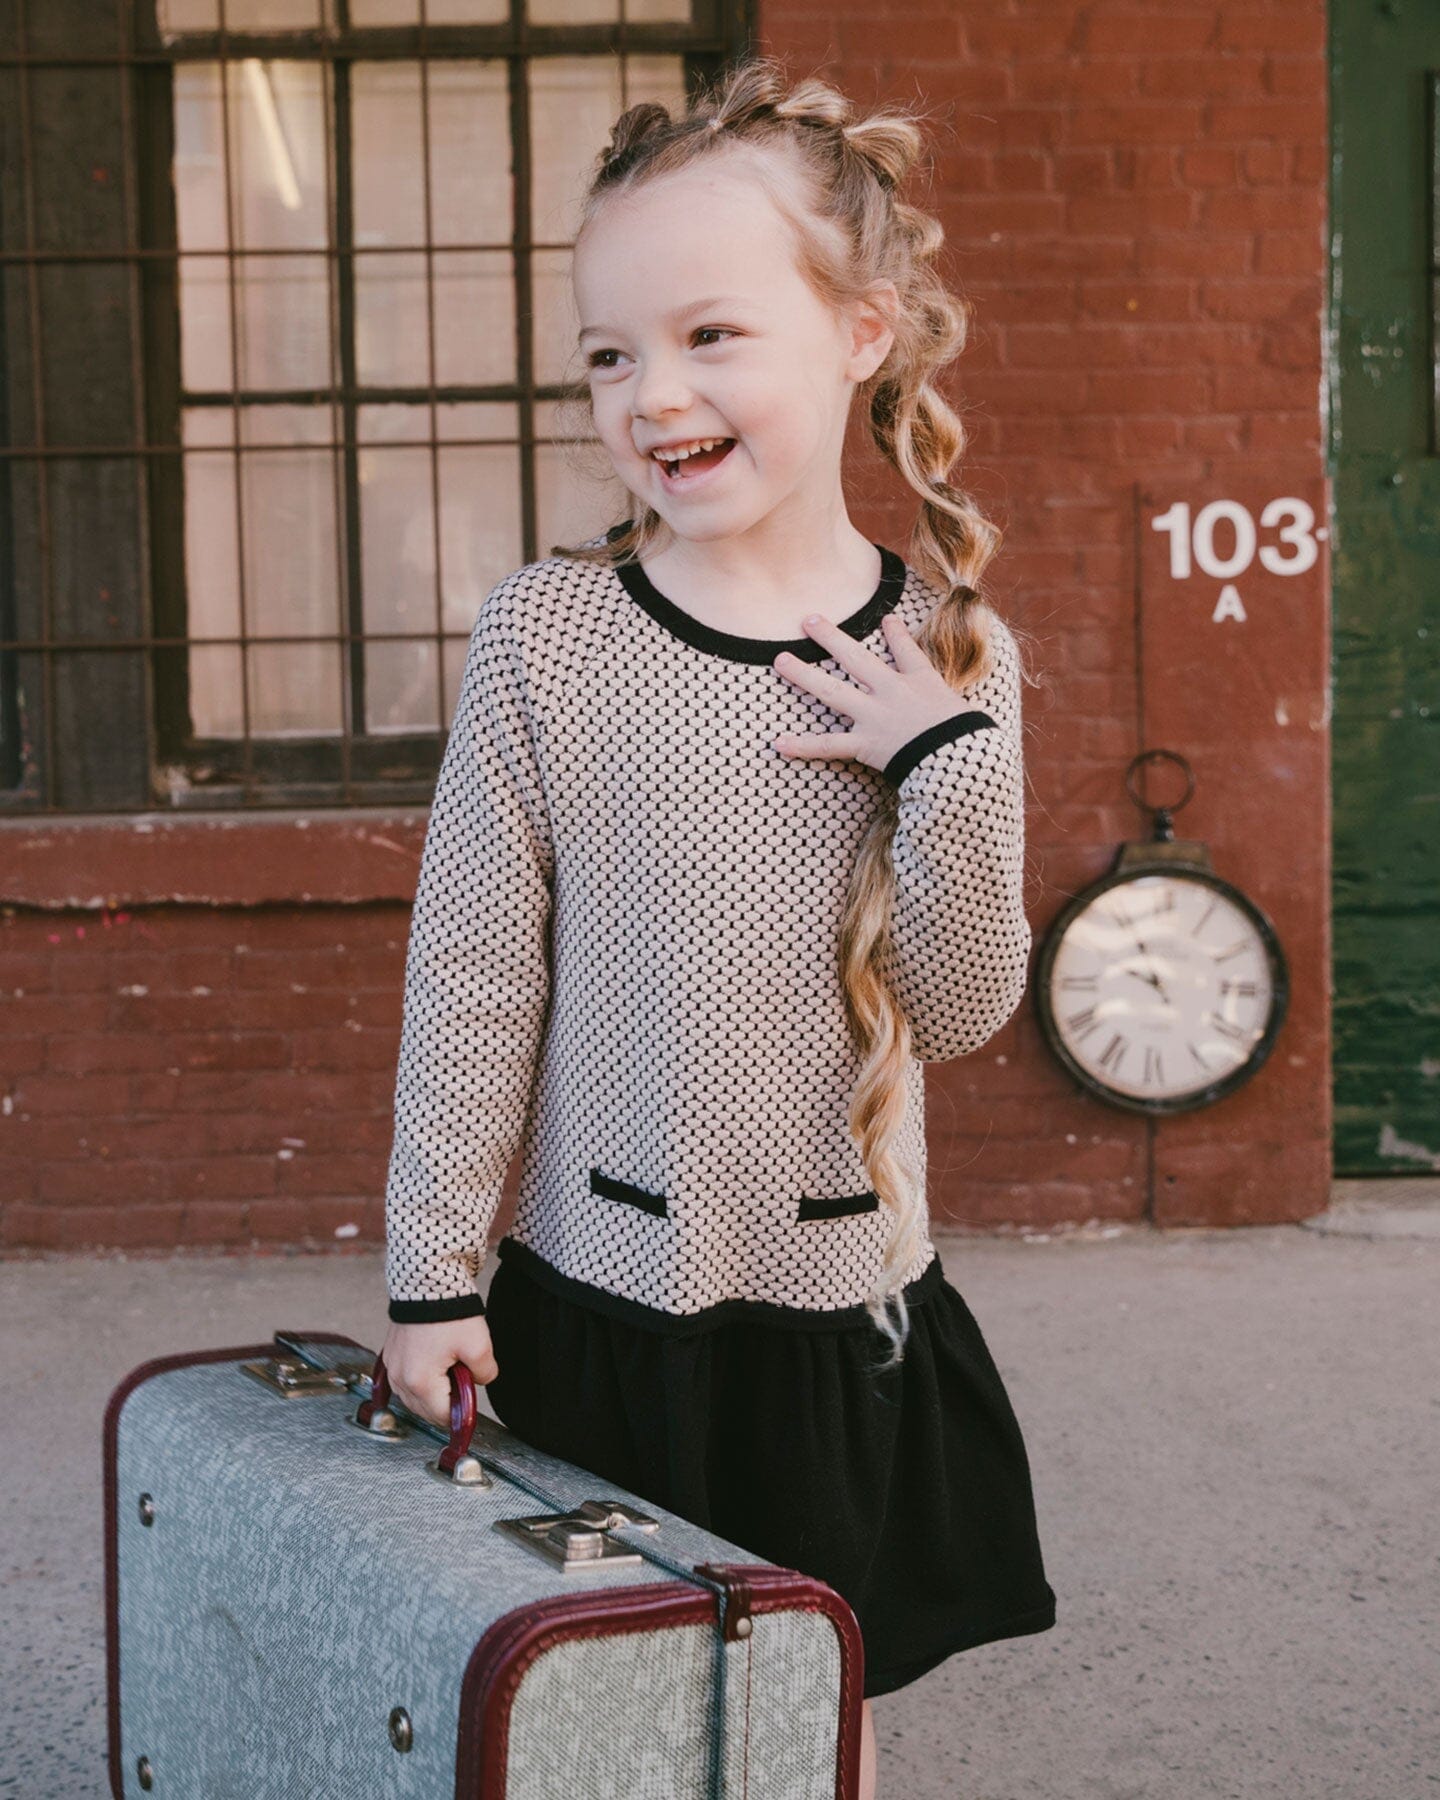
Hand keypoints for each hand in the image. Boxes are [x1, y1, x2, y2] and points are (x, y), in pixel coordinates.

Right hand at [381, 1315, 497, 1431]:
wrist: (427, 1282)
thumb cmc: (448, 1313)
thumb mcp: (479, 1346)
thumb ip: (485, 1374)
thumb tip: (478, 1382)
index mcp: (420, 1382)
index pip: (443, 1416)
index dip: (462, 1411)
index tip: (470, 1398)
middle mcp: (400, 1379)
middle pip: (426, 1411)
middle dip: (446, 1402)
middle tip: (461, 1379)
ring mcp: (393, 1368)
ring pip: (413, 1399)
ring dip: (432, 1394)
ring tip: (448, 1369)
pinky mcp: (391, 1356)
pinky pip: (404, 1382)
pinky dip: (418, 1381)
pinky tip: (433, 1366)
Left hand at [771, 611, 974, 772]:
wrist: (959, 757)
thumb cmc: (970, 740)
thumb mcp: (969, 714)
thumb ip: (958, 712)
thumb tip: (973, 725)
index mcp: (921, 681)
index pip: (906, 651)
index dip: (895, 634)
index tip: (886, 619)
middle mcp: (892, 692)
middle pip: (857, 659)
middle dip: (831, 638)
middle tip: (808, 620)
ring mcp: (875, 716)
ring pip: (832, 691)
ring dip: (804, 675)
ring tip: (780, 660)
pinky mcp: (866, 744)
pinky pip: (828, 745)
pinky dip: (802, 746)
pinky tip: (778, 743)